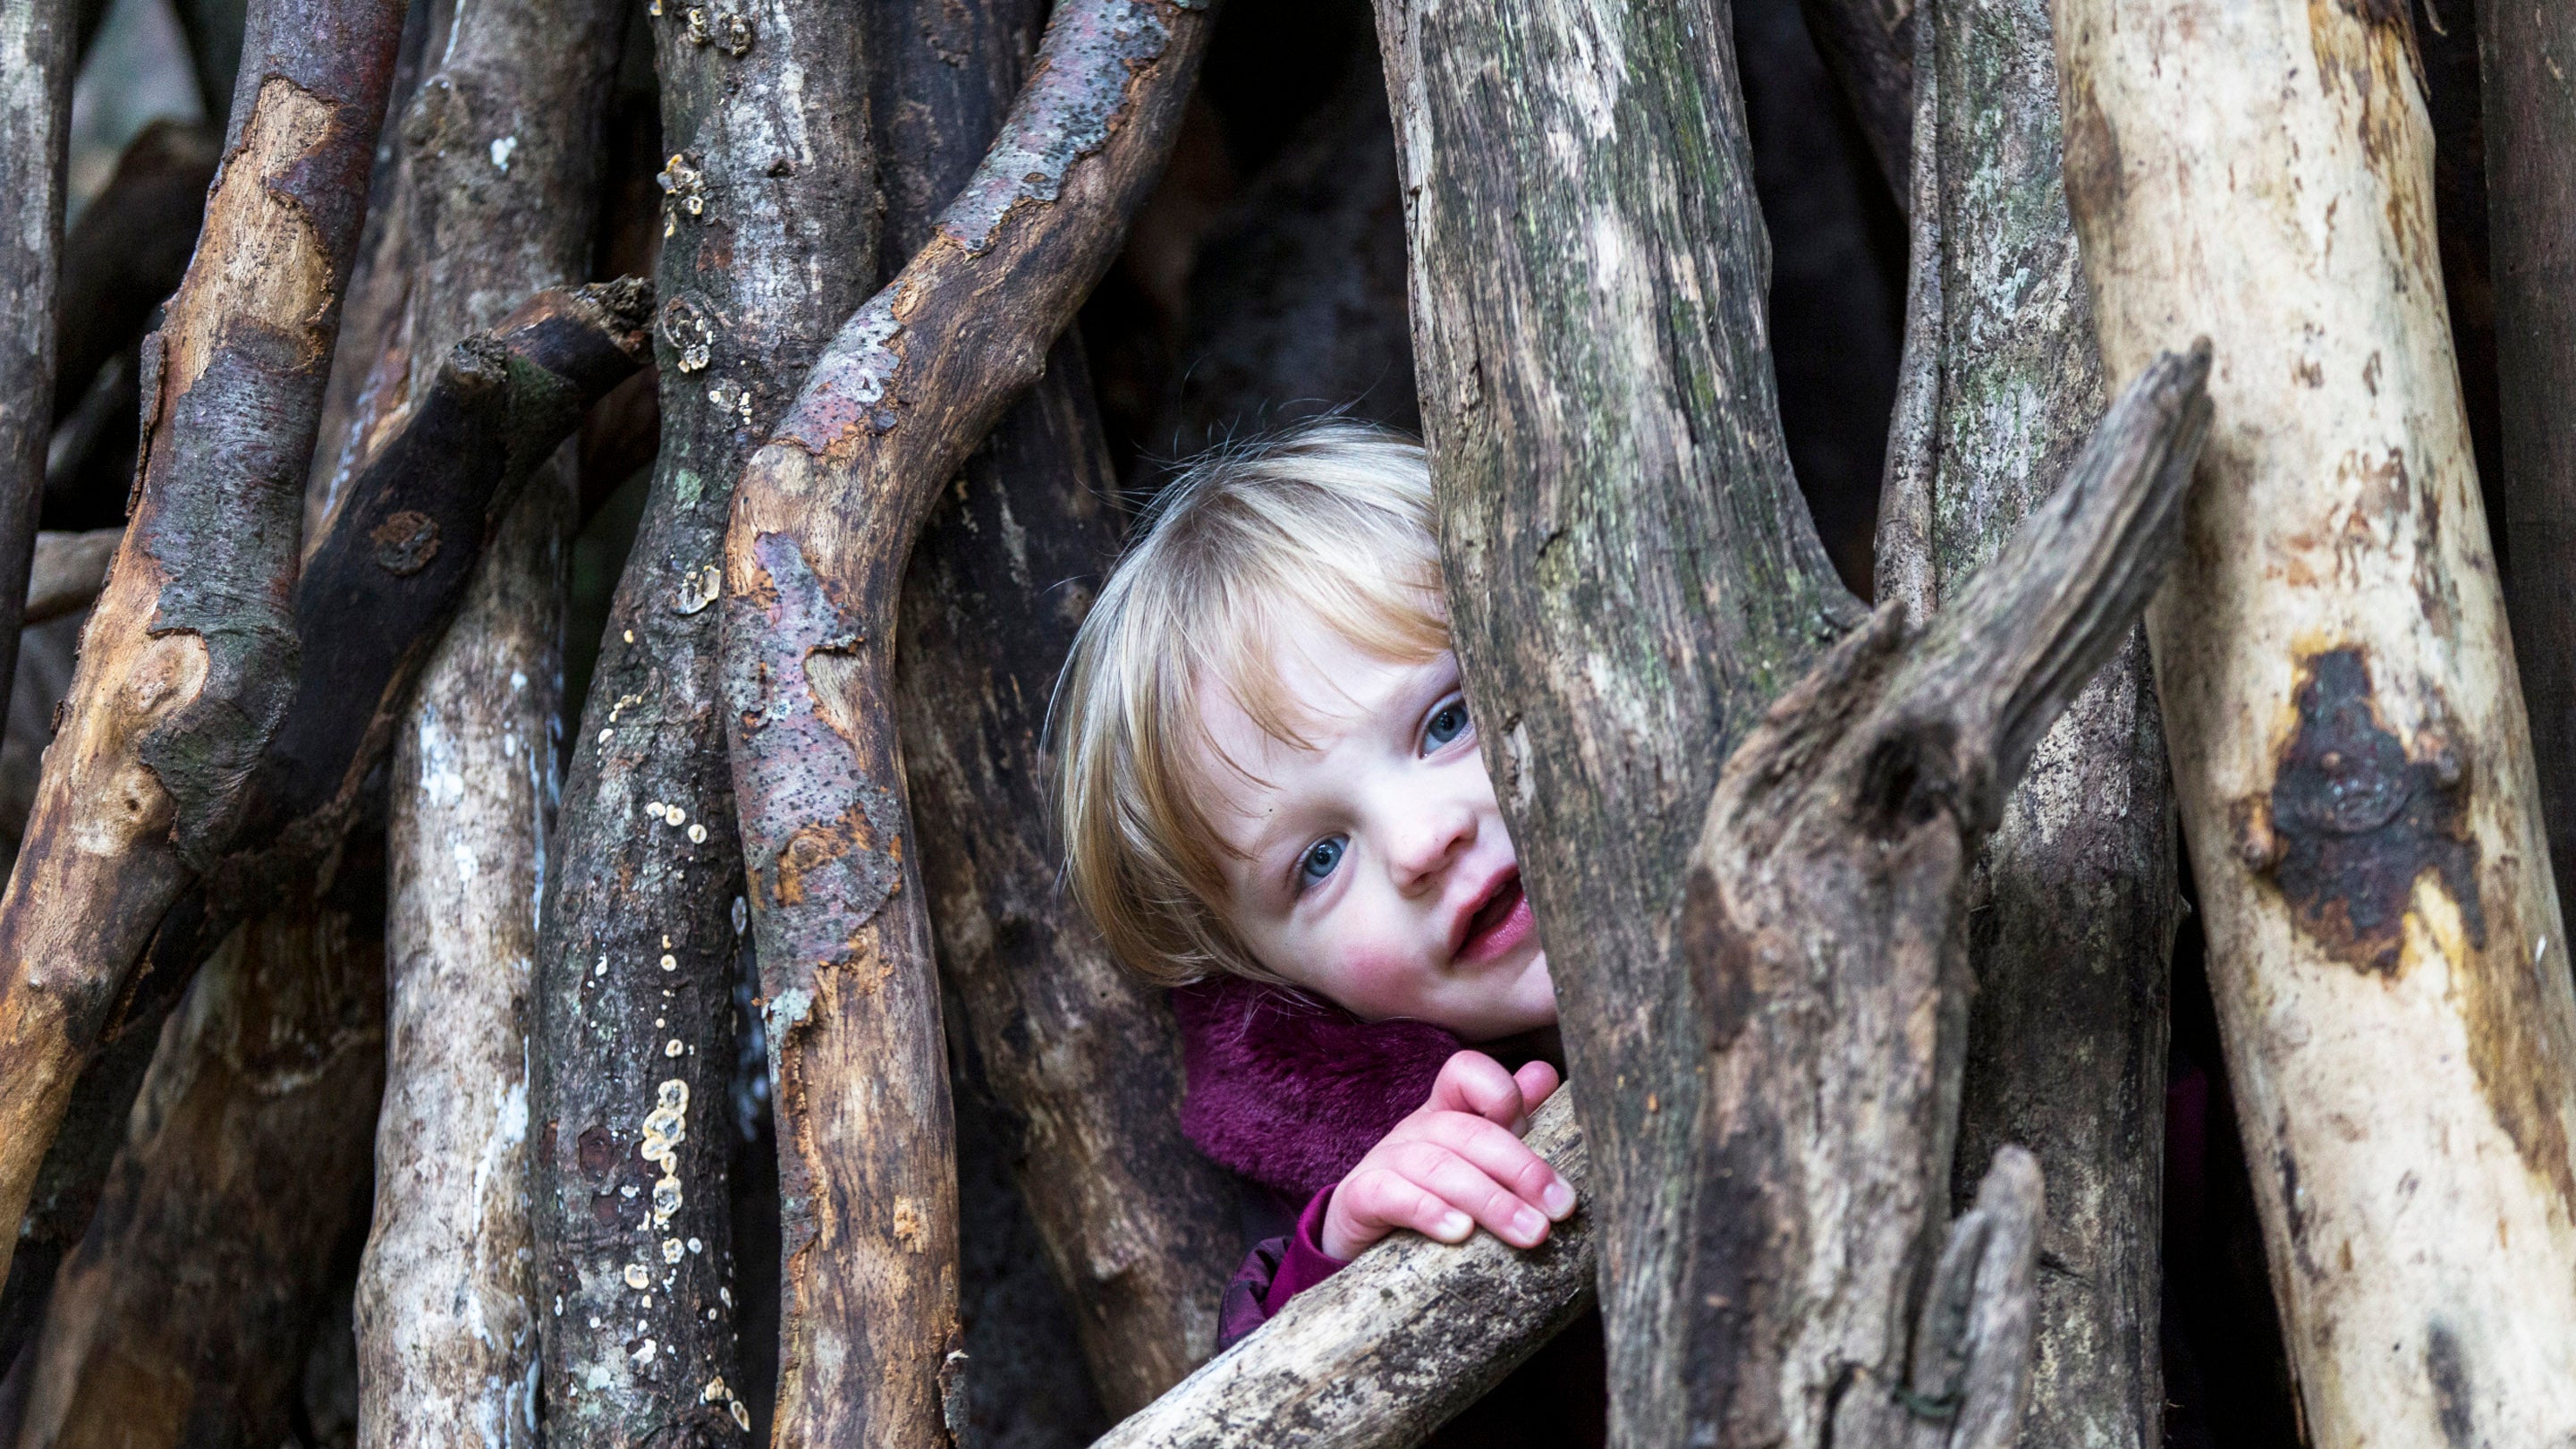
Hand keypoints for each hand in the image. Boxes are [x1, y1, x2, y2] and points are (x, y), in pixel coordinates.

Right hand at [1319, 1050, 1574, 1260]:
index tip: (1530, 1125)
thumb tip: (1545, 1075)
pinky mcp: (1359, 1199)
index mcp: (1444, 1113)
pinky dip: (1428, 1211)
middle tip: (1560, 1207)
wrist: (1360, 1243)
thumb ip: (1509, 1122)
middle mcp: (1414, 1130)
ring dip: (1491, 1200)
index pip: (1466, 1073)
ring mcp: (1384, 1162)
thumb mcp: (1473, 1163)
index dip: (1500, 1090)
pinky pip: (1390, 1195)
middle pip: (1467, 1131)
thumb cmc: (1428, 1197)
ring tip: (1530, 1232)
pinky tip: (1460, 1233)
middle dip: (1521, 1168)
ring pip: (1438, 1166)